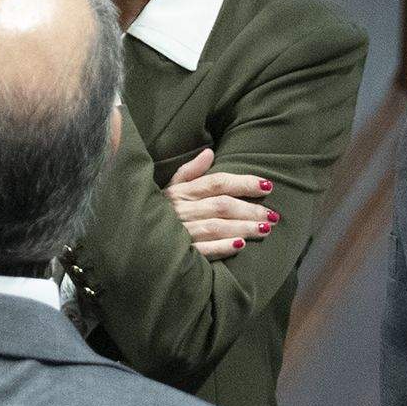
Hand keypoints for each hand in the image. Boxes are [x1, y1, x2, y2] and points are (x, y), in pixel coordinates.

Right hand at [162, 146, 280, 258]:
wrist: (133, 238)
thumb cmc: (159, 211)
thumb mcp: (170, 187)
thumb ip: (190, 171)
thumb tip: (209, 152)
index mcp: (181, 192)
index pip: (217, 183)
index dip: (243, 183)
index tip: (267, 186)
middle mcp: (182, 209)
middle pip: (222, 205)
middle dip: (250, 209)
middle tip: (273, 215)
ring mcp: (180, 232)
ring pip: (217, 226)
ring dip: (243, 227)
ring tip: (265, 229)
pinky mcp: (179, 253)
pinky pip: (203, 249)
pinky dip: (222, 247)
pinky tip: (241, 245)